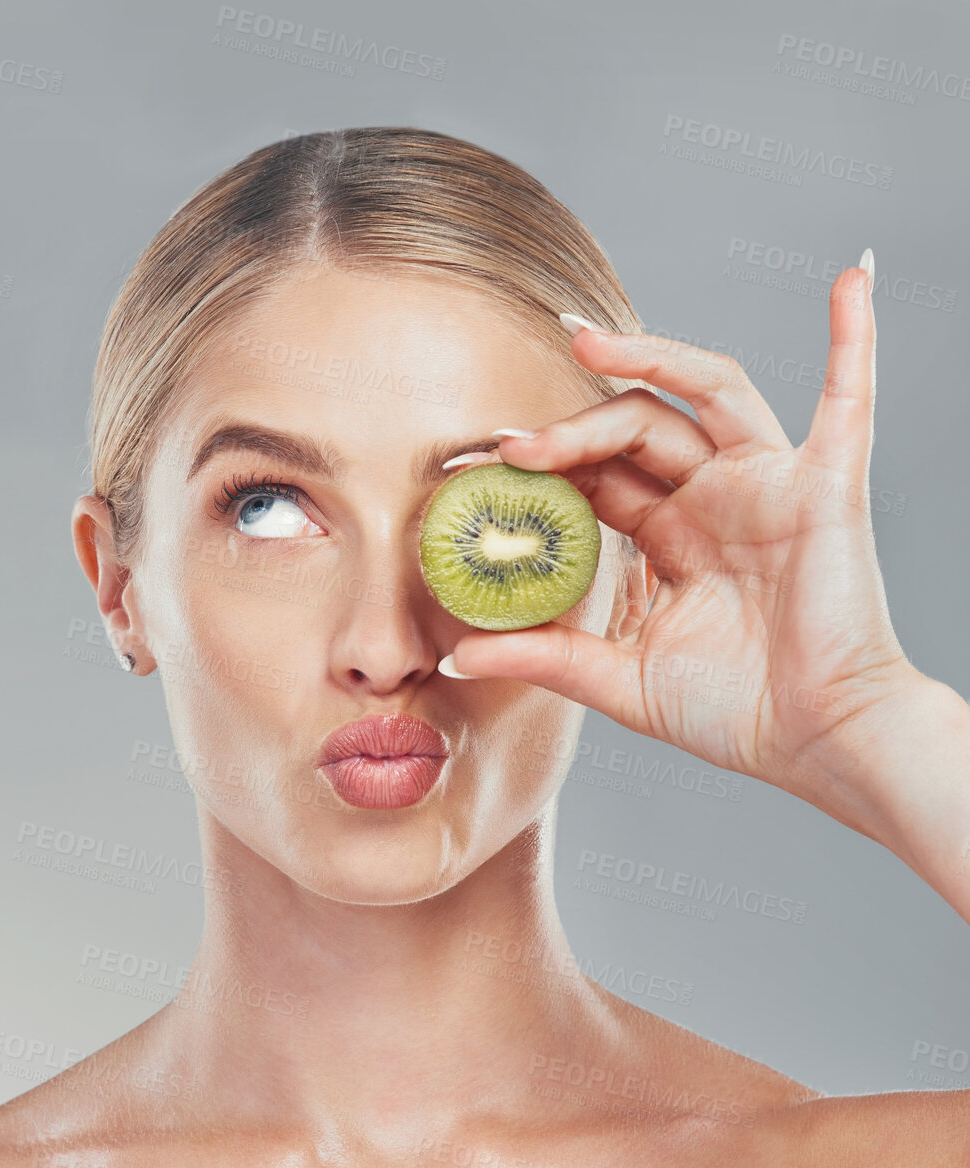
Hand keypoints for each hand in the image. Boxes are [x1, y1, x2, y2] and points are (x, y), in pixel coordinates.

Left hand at [444, 259, 924, 804]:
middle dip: (571, 428)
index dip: (543, 465)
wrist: (817, 743)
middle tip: (509, 442)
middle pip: (636, 430)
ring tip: (585, 339)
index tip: (476, 464)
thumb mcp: (621, 682)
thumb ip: (544, 658)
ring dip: (652, 355)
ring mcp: (770, 487)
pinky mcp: (825, 489)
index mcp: (672, 539)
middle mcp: (716, 500)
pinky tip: (853, 281)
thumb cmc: (736, 714)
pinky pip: (849, 400)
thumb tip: (454, 656)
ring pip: (707, 393)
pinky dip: (855, 339)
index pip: (598, 478)